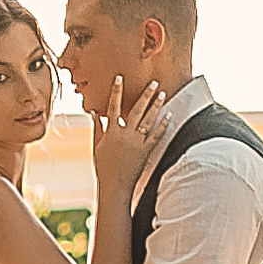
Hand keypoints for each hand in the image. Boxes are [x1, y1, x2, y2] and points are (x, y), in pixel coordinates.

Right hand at [90, 72, 168, 201]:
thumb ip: (97, 128)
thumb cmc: (104, 167)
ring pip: (148, 120)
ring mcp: (137, 142)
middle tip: (154, 83)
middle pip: (137, 110)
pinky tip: (168, 116)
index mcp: (111, 132)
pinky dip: (162, 125)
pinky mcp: (146, 151)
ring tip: (163, 94)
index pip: (112, 106)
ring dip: (156, 106)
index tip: (119, 78)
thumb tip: (94, 113)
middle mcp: (125, 134)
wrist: (115, 185)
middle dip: (146, 95)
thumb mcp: (98, 146)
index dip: (116, 91)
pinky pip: (156, 136)